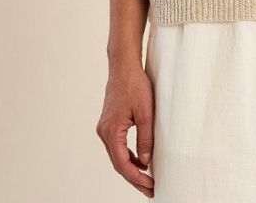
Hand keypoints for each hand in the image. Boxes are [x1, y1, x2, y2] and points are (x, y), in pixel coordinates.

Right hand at [96, 63, 155, 196]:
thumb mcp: (146, 114)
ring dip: (131, 168)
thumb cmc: (135, 85)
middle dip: (134, 178)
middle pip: (118, 163)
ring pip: (117, 156)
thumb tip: (146, 162)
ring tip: (147, 180)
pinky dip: (128, 156)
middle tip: (151, 189)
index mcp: (111, 131)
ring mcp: (105, 128)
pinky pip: (117, 146)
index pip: (123, 164)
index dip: (136, 178)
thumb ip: (145, 139)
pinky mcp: (109, 123)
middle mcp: (104, 132)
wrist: (124, 66)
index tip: (150, 185)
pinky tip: (140, 161)